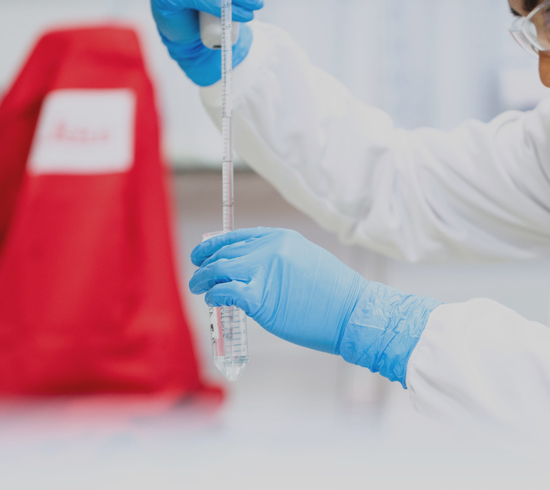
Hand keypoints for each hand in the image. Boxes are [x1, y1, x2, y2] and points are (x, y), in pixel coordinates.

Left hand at [190, 227, 366, 354]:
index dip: (216, 245)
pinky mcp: (260, 299)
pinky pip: (225, 293)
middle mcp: (269, 250)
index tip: (204, 253)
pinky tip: (214, 301)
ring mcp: (264, 272)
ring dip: (204, 279)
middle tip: (197, 275)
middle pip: (224, 253)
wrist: (352, 312)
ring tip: (199, 288)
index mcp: (280, 238)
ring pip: (219, 270)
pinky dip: (214, 296)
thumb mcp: (307, 260)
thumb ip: (278, 260)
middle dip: (205, 264)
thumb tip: (253, 269)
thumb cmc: (334, 294)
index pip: (237, 237)